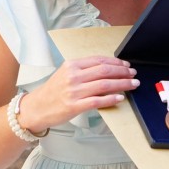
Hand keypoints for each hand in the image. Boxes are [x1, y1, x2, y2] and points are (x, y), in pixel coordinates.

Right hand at [17, 56, 137, 132]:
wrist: (36, 108)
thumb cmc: (53, 91)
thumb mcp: (65, 73)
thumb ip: (83, 70)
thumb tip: (107, 69)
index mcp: (72, 65)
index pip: (99, 60)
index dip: (116, 62)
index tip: (126, 64)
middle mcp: (73, 76)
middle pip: (104, 71)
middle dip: (122, 71)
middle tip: (133, 74)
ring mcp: (74, 91)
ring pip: (104, 84)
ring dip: (122, 84)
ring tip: (132, 84)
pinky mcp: (75, 106)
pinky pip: (97, 101)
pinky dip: (111, 99)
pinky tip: (120, 98)